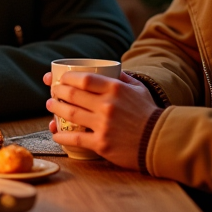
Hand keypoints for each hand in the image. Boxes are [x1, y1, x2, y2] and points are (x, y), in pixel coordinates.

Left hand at [43, 70, 158, 169]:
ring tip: (51, 106)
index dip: (67, 78)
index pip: (83, 78)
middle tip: (53, 92)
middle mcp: (107, 105)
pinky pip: (75, 139)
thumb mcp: (138, 89)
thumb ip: (122, 78)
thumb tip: (109, 68)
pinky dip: (61, 136)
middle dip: (57, 91)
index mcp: (115, 89)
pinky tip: (56, 134)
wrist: (160, 141)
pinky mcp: (101, 144)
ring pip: (69, 114)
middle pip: (72, 95)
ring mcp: (103, 125)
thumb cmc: (149, 113)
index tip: (61, 79)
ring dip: (55, 109)